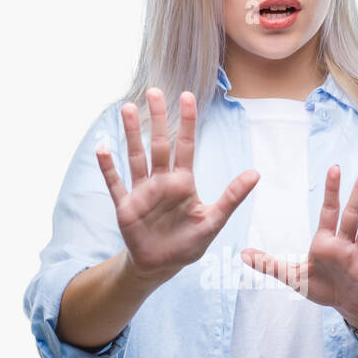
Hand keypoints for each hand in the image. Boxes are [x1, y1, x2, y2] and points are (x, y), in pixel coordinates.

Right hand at [96, 87, 259, 282]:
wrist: (160, 266)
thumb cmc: (188, 244)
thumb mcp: (213, 222)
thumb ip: (232, 198)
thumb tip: (256, 174)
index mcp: (183, 183)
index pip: (185, 146)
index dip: (187, 122)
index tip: (186, 96)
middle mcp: (162, 182)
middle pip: (159, 144)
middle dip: (157, 118)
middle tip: (154, 92)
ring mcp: (142, 192)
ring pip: (136, 157)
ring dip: (131, 134)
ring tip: (126, 108)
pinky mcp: (126, 206)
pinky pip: (115, 183)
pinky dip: (108, 167)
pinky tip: (102, 148)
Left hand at [240, 164, 357, 323]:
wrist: (343, 306)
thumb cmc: (320, 286)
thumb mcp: (292, 277)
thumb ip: (269, 265)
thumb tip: (243, 254)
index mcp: (324, 242)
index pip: (328, 211)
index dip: (332, 191)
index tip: (335, 168)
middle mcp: (344, 244)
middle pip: (352, 214)